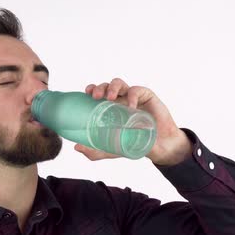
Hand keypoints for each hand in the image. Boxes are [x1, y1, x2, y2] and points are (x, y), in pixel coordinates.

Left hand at [74, 78, 192, 165]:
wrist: (158, 147)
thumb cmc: (134, 144)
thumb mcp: (112, 149)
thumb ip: (95, 151)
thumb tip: (76, 147)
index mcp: (110, 108)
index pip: (98, 93)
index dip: (92, 89)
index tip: (86, 93)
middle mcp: (120, 100)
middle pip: (106, 86)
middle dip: (99, 87)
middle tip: (96, 96)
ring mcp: (133, 97)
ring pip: (120, 84)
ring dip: (113, 87)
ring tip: (111, 97)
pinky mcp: (147, 97)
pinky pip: (137, 91)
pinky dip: (132, 96)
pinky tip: (130, 106)